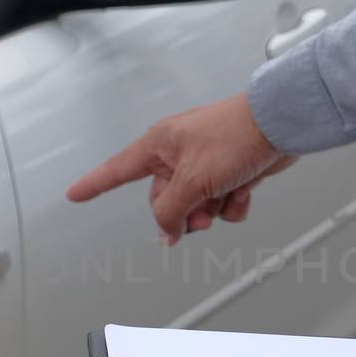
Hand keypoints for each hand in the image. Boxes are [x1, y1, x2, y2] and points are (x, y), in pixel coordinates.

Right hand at [65, 93, 296, 244]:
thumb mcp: (192, 180)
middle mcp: (178, 153)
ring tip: (227, 194)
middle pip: (164, 200)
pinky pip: (222, 201)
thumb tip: (165, 231)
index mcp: (159, 145)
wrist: (280, 125)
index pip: (117, 170)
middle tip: (200, 218)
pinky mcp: (230, 170)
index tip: (75, 194)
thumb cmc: (235, 135)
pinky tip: (245, 191)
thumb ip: (171, 210)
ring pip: (197, 204)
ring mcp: (205, 162)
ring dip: (213, 208)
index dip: (94, 184)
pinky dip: (234, 202)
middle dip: (184, 213)